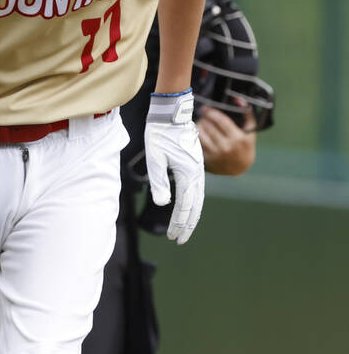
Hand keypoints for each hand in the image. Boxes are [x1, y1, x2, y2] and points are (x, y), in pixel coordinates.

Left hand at [144, 90, 204, 244]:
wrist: (171, 114)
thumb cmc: (159, 134)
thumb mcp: (154, 157)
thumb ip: (158, 181)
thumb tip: (162, 204)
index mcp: (188, 174)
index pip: (185, 206)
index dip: (179, 223)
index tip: (173, 237)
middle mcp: (197, 174)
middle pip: (195, 206)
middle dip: (187, 224)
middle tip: (180, 240)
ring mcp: (198, 169)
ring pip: (198, 198)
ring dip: (192, 215)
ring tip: (185, 228)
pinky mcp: (196, 164)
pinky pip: (197, 189)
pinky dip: (194, 202)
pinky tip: (188, 208)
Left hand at [198, 100, 256, 175]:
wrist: (239, 168)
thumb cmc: (244, 145)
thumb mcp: (250, 130)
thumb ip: (246, 113)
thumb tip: (238, 99)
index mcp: (238, 139)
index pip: (220, 120)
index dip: (211, 112)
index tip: (206, 108)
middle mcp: (227, 147)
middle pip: (208, 125)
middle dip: (205, 118)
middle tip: (204, 115)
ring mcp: (216, 154)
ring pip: (201, 132)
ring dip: (199, 125)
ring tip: (202, 123)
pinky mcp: (207, 159)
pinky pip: (197, 142)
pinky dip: (196, 135)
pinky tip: (200, 132)